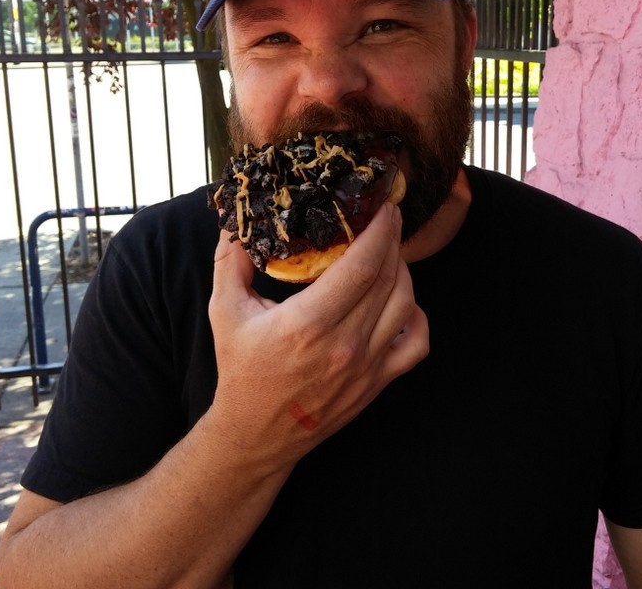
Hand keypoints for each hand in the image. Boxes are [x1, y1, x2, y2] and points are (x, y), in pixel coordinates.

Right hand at [207, 201, 428, 469]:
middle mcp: (343, 345)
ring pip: (406, 303)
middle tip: (387, 220)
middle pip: (388, 279)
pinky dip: (417, 315)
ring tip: (388, 255)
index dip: (380, 231)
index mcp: (307, 323)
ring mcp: (366, 366)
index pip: (361, 266)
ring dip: (403, 272)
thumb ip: (229, 261)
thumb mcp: (224, 311)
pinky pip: (417, 343)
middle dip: (393, 241)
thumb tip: (236, 220)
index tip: (384, 208)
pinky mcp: (378, 382)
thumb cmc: (242, 370)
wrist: (257, 434)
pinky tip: (401, 300)